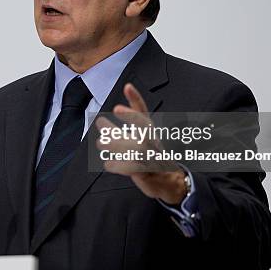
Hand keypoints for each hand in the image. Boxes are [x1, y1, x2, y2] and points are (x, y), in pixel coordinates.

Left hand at [96, 83, 186, 204]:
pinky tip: (108, 164)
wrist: (170, 183)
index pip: (143, 113)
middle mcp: (152, 142)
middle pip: (144, 127)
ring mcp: (153, 156)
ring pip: (138, 147)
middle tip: (114, 111)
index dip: (136, 99)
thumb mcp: (136, 143)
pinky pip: (135, 167)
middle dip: (132, 117)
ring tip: (100, 142)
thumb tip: (101, 123)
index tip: (127, 86)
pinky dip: (120, 166)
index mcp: (149, 133)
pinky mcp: (149, 172)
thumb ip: (119, 134)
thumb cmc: (150, 160)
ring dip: (118, 144)